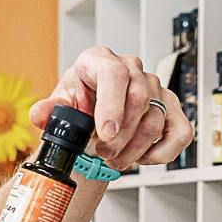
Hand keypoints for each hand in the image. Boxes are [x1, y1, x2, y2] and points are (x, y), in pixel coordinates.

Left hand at [29, 46, 194, 170]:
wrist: (91, 110)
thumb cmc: (78, 102)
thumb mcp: (59, 104)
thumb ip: (50, 110)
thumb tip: (40, 114)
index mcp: (101, 61)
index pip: (114, 75)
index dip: (111, 106)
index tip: (105, 134)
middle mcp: (132, 69)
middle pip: (139, 100)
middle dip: (120, 136)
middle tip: (104, 154)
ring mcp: (155, 87)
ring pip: (156, 120)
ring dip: (135, 150)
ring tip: (115, 161)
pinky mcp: (171, 108)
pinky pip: (181, 132)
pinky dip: (162, 152)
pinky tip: (142, 158)